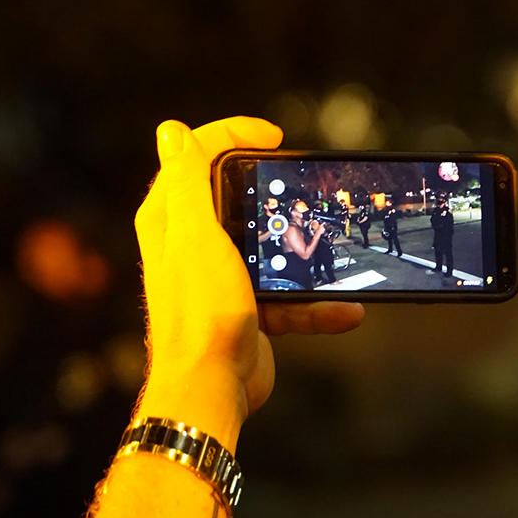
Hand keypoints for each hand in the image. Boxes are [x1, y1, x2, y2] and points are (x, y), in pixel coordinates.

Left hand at [133, 117, 363, 451]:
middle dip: (276, 192)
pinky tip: (345, 311)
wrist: (212, 386)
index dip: (234, 134)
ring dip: (306, 254)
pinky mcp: (249, 307)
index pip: (197, 155)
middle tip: (302, 188)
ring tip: (331, 251)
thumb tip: (172, 131)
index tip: (275, 137)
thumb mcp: (195, 234)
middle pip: (239, 197)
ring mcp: (223, 276)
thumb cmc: (200, 312)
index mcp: (173, 217)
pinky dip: (318, 305)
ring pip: (272, 248)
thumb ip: (187, 181)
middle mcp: (193, 243)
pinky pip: (290, 296)